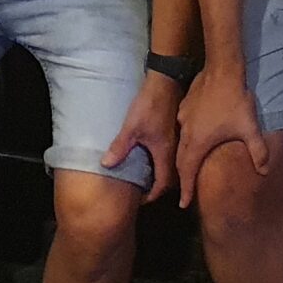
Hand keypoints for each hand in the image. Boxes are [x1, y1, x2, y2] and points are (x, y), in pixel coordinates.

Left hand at [102, 72, 183, 204]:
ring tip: (147, 178)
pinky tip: (151, 157)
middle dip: (158, 188)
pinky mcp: (174, 132)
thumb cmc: (149, 105)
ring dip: (161, 175)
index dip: (152, 196)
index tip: (141, 200)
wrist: (165, 81)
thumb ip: (120, 147)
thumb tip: (106, 165)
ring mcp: (176, 140)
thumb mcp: (132, 127)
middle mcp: (174, 150)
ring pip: (172, 166)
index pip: (162, 184)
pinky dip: (163, 162)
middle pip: (170, 178)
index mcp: (166, 153)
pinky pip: (171, 155)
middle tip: (144, 192)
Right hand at [173, 62, 264, 207]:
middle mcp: (186, 133)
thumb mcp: (248, 127)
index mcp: (198, 142)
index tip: (183, 203)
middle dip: (182, 177)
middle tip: (184, 189)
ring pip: (180, 143)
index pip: (187, 172)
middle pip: (180, 160)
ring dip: (183, 157)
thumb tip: (265, 172)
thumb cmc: (234, 101)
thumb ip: (257, 151)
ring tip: (188, 166)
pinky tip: (195, 135)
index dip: (185, 189)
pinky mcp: (185, 106)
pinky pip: (183, 128)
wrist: (222, 69)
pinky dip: (186, 138)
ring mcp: (183, 118)